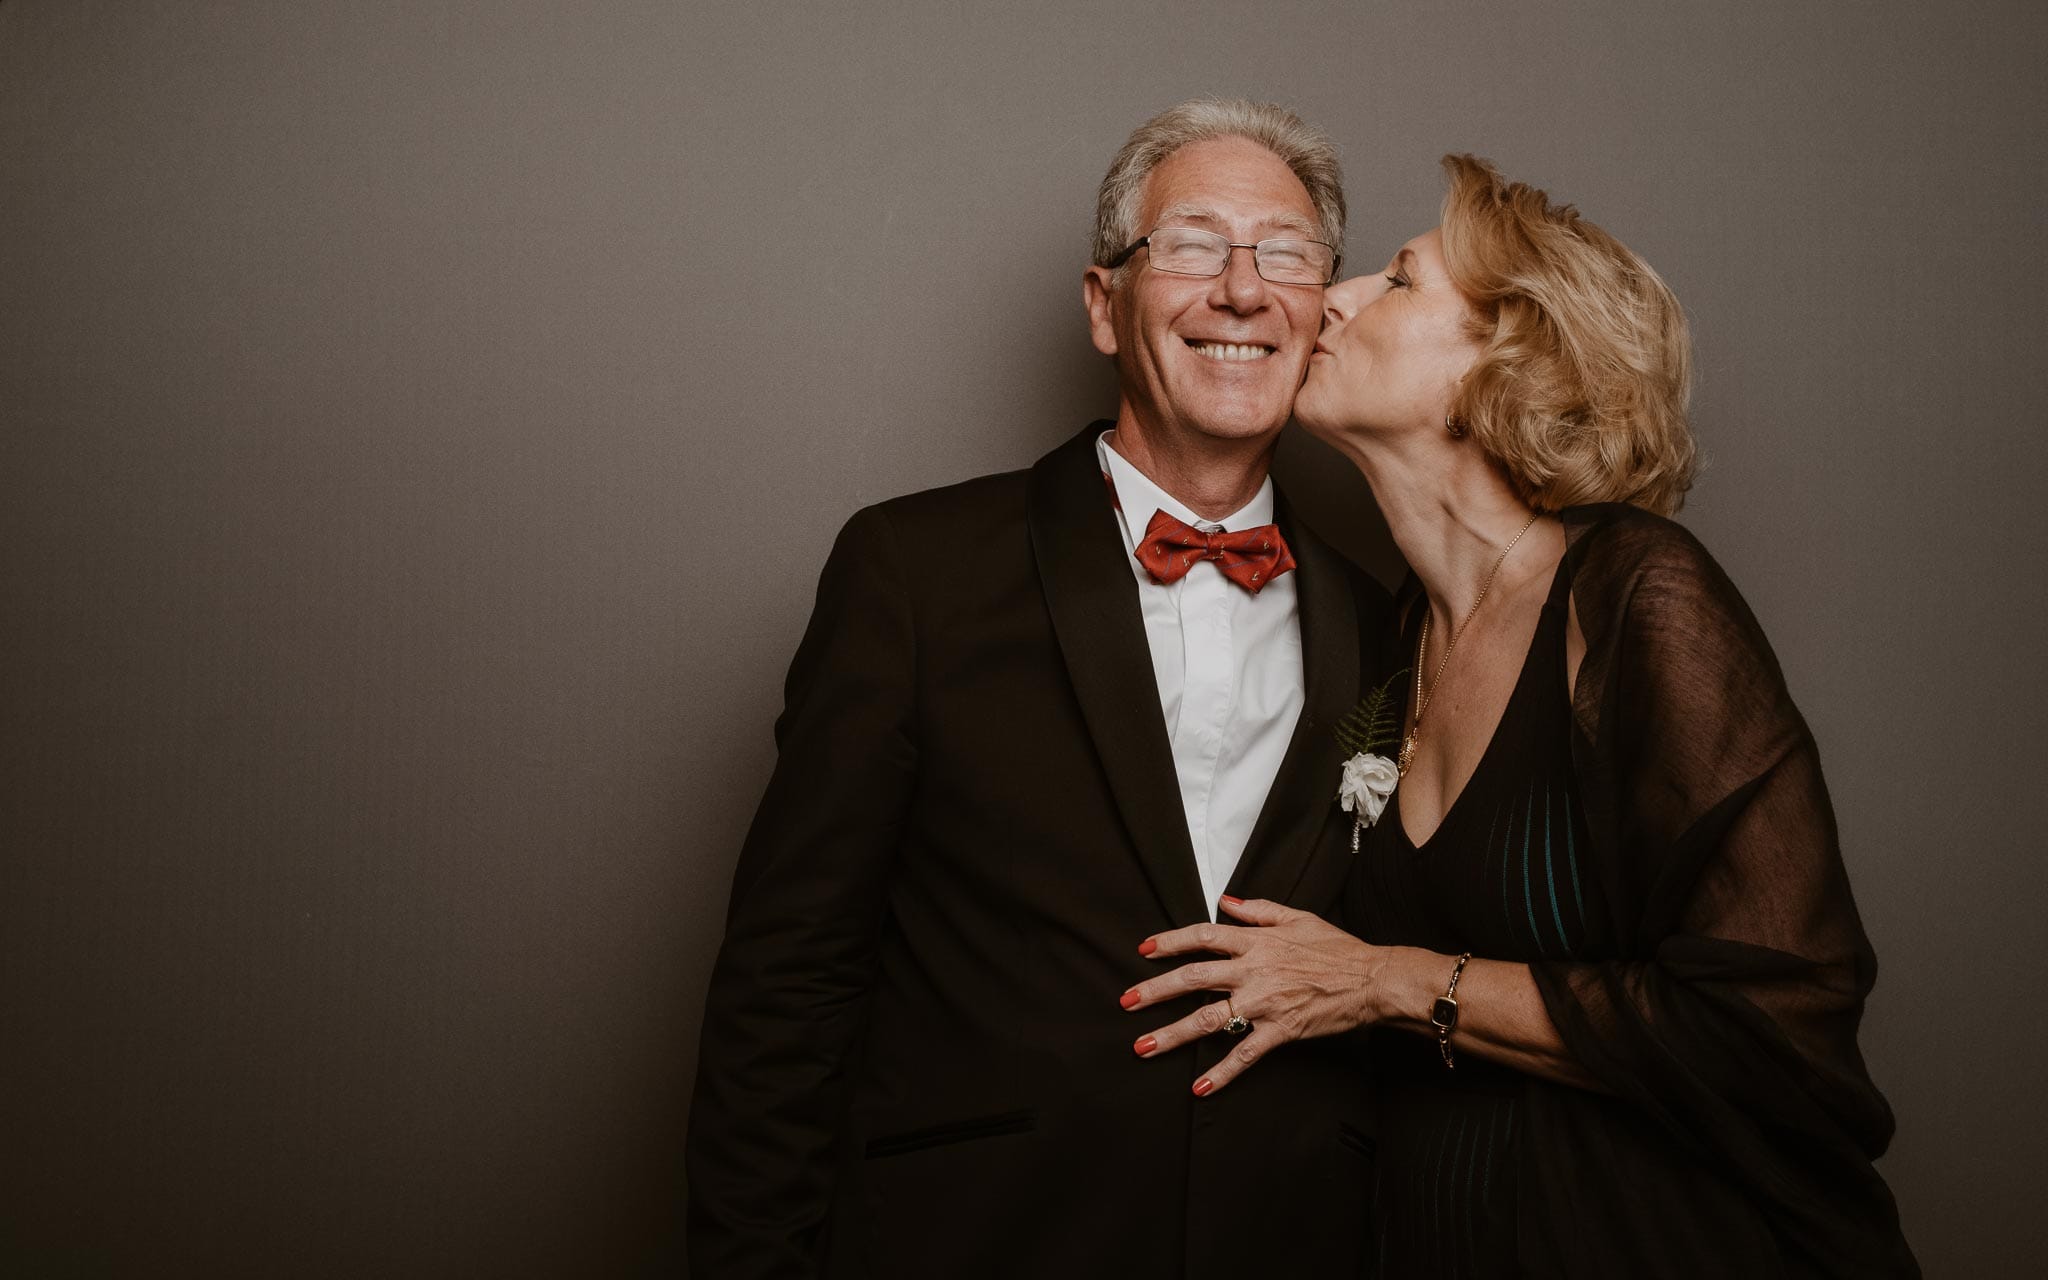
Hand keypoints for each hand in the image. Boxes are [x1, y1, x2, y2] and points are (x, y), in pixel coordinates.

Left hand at [1122, 896, 1384, 1094]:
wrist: (1373, 979)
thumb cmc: (1338, 948)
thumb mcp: (1298, 917)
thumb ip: (1258, 910)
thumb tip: (1227, 901)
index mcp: (1257, 942)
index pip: (1203, 937)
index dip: (1171, 942)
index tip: (1145, 949)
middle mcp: (1254, 971)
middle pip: (1194, 978)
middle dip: (1155, 991)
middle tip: (1126, 1001)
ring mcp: (1265, 1003)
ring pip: (1210, 1019)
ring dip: (1173, 1034)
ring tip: (1144, 1045)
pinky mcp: (1280, 1031)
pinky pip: (1245, 1054)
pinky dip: (1222, 1072)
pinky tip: (1200, 1086)